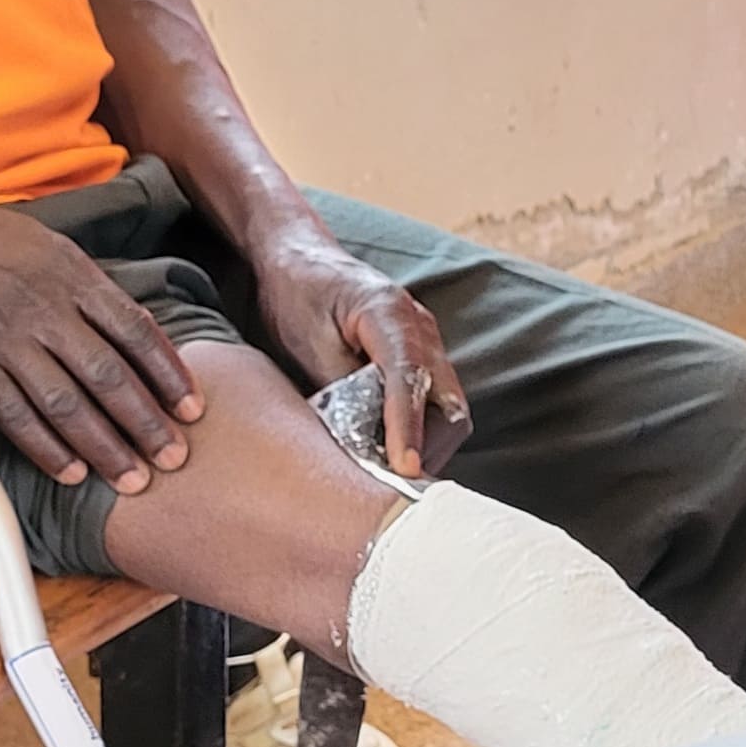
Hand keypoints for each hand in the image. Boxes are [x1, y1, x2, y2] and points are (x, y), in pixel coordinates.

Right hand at [0, 192, 203, 491]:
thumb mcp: (46, 244)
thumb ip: (90, 287)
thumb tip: (137, 329)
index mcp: (70, 274)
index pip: (135, 332)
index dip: (169, 374)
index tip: (193, 409)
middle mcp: (43, 308)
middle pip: (108, 374)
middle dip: (146, 421)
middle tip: (174, 457)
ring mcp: (4, 340)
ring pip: (66, 403)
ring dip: (103, 445)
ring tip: (132, 477)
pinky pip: (14, 416)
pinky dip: (45, 449)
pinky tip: (72, 473)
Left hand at [251, 227, 469, 478]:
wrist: (298, 260)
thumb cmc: (297, 295)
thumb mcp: (307, 341)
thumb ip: (340, 388)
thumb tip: (365, 444)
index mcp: (388, 312)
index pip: (411, 377)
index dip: (409, 427)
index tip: (404, 468)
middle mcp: (420, 328)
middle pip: (448, 403)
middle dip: (428, 449)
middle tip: (394, 486)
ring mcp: (426, 344)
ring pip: (448, 411)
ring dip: (427, 447)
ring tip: (392, 477)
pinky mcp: (421, 361)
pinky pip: (435, 407)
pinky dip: (420, 435)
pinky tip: (392, 457)